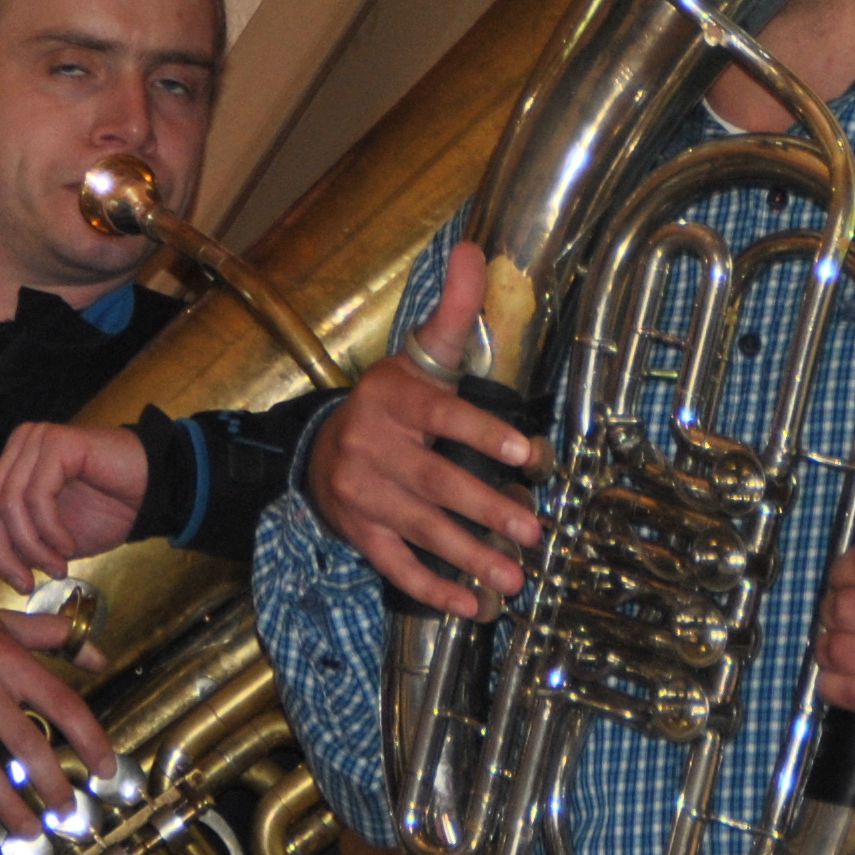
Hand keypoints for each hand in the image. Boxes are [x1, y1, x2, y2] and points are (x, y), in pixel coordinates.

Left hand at [0, 422, 149, 589]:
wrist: (156, 492)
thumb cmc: (107, 511)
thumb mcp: (50, 541)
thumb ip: (15, 547)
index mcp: (12, 466)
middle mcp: (20, 447)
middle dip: (1, 555)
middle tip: (25, 584)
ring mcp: (37, 441)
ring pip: (9, 505)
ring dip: (32, 548)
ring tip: (57, 568)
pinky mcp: (58, 443)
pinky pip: (37, 497)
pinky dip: (50, 532)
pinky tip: (68, 547)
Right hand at [0, 599, 117, 838]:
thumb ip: (49, 636)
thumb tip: (99, 657)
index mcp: (6, 662)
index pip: (59, 702)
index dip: (88, 737)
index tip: (105, 767)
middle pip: (26, 744)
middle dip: (52, 784)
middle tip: (68, 809)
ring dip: (12, 807)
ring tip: (32, 831)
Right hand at [301, 241, 540, 616]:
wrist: (321, 446)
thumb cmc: (391, 401)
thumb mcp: (421, 353)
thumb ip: (454, 310)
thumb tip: (477, 249)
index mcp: (393, 399)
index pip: (442, 416)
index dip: (484, 435)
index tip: (528, 455)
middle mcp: (371, 446)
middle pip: (434, 482)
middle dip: (487, 509)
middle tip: (534, 530)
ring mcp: (362, 494)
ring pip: (419, 529)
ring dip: (469, 558)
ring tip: (515, 579)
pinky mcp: (359, 532)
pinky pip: (396, 565)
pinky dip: (432, 589)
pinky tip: (470, 605)